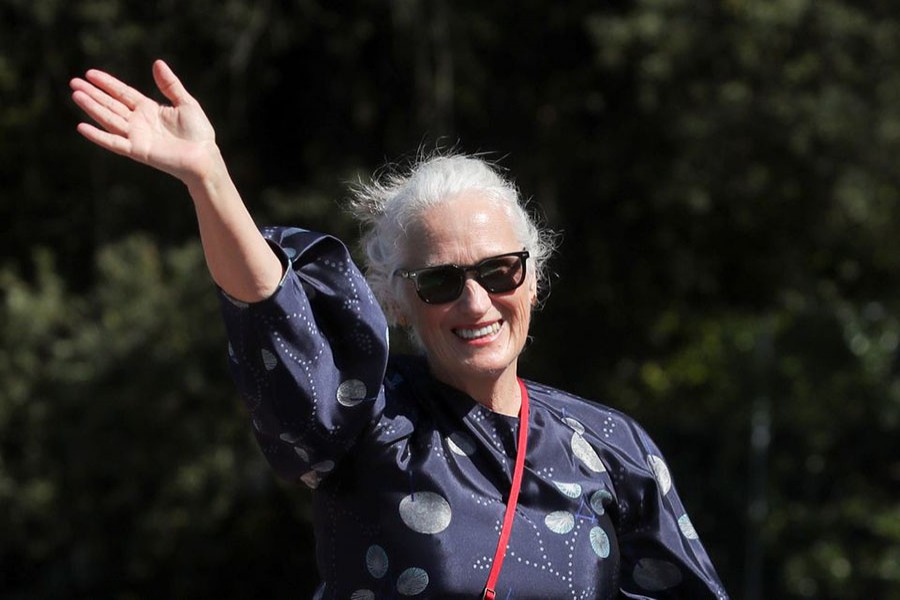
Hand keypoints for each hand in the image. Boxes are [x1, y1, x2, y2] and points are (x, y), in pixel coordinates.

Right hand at [70, 60, 220, 185]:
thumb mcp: (186, 103)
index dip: (107, 84)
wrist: (204, 157)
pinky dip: (98, 136)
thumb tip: (157, 63)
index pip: (123, 94)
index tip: (89, 73)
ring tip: (76, 95)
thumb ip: (170, 85)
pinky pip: (114, 143)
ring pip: (109, 119)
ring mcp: (136, 137)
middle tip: (73, 82)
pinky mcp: (138, 150)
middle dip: (93, 94)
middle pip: (111, 105)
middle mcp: (139, 122)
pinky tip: (81, 127)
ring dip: (92, 108)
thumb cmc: (198, 133)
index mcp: (148, 110)